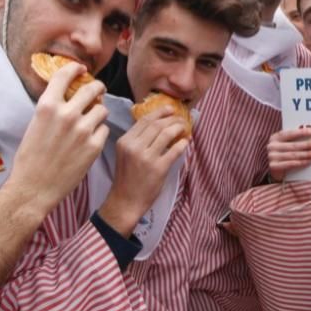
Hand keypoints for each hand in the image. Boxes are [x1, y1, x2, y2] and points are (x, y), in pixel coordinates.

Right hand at [8, 63, 109, 216]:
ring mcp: (83, 130)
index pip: (65, 75)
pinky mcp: (94, 146)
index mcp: (47, 106)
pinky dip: (99, 132)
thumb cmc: (30, 158)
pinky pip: (104, 129)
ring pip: (102, 109)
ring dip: (98, 112)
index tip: (81, 69)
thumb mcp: (35, 124)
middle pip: (92, 88)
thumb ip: (53, 108)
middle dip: (97, 87)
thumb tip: (68, 95)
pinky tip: (90, 141)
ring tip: (92, 121)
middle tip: (98, 90)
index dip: (75, 68)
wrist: (34, 188)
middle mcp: (66, 114)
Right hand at [98, 107, 188, 236]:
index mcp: (125, 141)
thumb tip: (157, 124)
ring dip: (178, 128)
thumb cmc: (126, 177)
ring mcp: (147, 157)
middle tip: (181, 118)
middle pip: (157, 125)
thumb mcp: (125, 154)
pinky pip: (174, 150)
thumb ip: (137, 140)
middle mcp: (134, 147)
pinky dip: (182, 143)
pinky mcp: (159, 168)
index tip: (170, 109)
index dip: (159, 112)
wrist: (126, 201)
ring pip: (166, 134)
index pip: (144, 120)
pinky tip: (185, 142)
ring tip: (184, 127)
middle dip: (172, 118)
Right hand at [267, 127, 310, 181]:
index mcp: (275, 138)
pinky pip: (291, 164)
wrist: (273, 170)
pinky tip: (310, 161)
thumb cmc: (282, 155)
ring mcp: (272, 157)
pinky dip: (302, 162)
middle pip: (294, 145)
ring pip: (294, 155)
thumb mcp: (284, 145)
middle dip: (308, 144)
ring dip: (308, 154)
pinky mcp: (274, 166)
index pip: (290, 133)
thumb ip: (293, 140)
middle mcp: (272, 146)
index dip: (301, 132)